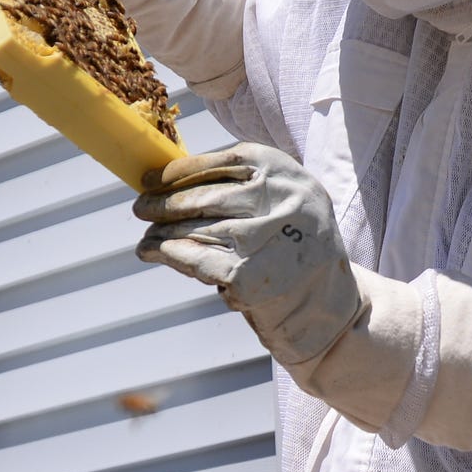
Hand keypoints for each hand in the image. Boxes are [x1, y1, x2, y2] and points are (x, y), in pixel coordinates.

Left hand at [135, 143, 364, 365]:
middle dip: (164, 204)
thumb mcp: (284, 204)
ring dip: (162, 234)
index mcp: (286, 173)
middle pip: (204, 198)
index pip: (220, 163)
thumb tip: (171, 182)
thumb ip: (242, 189)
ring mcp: (265, 240)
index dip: (178, 172)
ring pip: (196, 230)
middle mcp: (279, 201)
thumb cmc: (295, 250)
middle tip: (141, 209)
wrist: (330, 309)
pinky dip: (172, 256)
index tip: (152, 180)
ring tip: (146, 239)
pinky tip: (157, 253)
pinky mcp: (249, 278)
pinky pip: (197, 261)